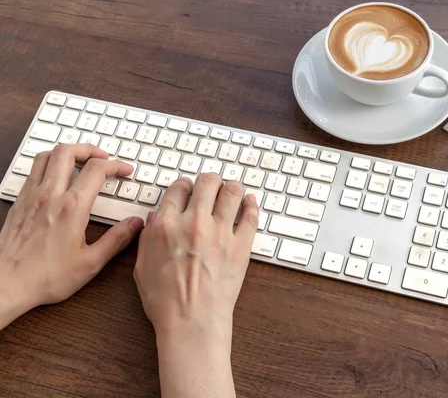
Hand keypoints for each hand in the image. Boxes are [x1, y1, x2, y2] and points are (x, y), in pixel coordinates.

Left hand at [0, 144, 143, 328]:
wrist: (6, 285)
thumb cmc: (45, 277)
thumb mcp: (91, 263)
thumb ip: (117, 239)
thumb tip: (135, 224)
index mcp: (72, 208)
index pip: (97, 170)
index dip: (116, 165)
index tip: (124, 171)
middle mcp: (50, 196)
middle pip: (69, 152)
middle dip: (90, 149)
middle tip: (103, 157)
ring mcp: (31, 196)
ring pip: (47, 155)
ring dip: (67, 152)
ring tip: (81, 160)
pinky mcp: (19, 203)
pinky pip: (33, 170)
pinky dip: (48, 164)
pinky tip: (56, 177)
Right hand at [133, 173, 258, 397]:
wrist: (192, 322)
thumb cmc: (165, 300)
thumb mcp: (142, 266)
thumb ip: (147, 237)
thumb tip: (154, 217)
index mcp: (166, 225)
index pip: (179, 188)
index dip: (184, 186)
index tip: (188, 190)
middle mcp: (194, 222)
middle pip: (207, 182)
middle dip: (209, 180)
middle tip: (211, 185)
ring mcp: (221, 233)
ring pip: (232, 192)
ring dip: (231, 187)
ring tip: (231, 190)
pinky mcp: (242, 246)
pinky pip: (251, 216)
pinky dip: (252, 204)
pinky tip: (250, 202)